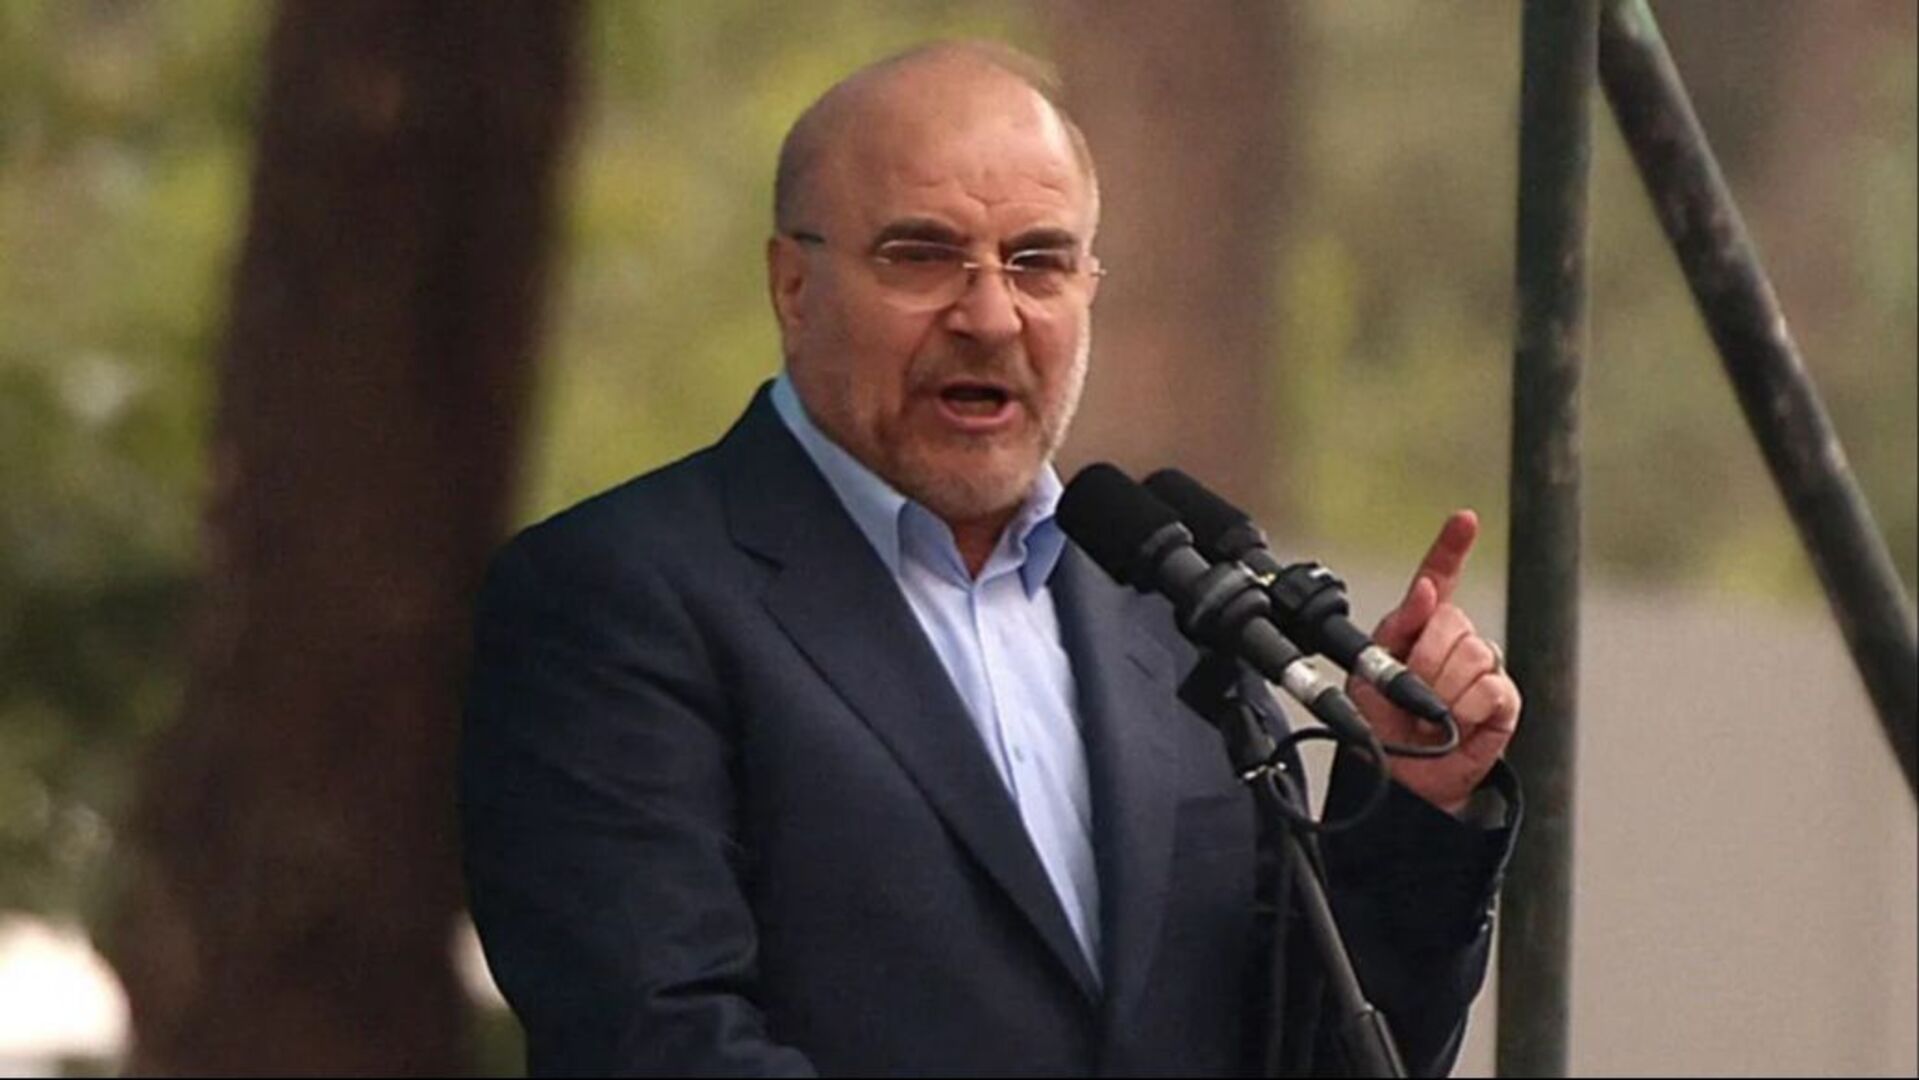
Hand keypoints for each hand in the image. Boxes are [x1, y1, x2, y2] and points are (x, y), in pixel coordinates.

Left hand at [1348, 510, 1521, 816]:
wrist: (1403, 774)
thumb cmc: (1382, 720)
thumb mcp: (1371, 668)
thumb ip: (1399, 626)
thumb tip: (1427, 590)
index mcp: (1421, 624)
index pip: (1440, 576)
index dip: (1451, 546)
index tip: (1464, 520)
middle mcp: (1456, 639)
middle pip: (1452, 622)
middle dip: (1424, 660)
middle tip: (1411, 693)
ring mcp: (1483, 666)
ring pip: (1472, 655)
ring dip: (1442, 690)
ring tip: (1430, 713)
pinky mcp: (1503, 698)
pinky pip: (1490, 689)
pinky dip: (1465, 710)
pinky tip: (1454, 723)